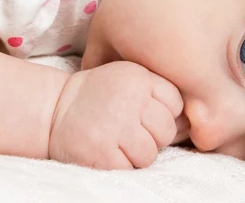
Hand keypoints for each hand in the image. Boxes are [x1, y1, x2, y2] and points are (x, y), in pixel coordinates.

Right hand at [48, 61, 183, 168]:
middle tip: (131, 130)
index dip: (163, 114)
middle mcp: (129, 99)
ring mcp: (115, 126)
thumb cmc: (100, 95)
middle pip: (166, 130)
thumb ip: (157, 90)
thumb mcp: (129, 76)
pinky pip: (130, 168)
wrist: (53, 109)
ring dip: (137, 154)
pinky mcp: (102, 152)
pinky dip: (121, 165)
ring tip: (119, 141)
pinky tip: (108, 150)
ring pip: (150, 153)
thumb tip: (191, 120)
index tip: (145, 114)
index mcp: (139, 78)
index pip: (176, 103)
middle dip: (153, 136)